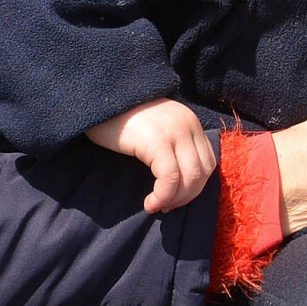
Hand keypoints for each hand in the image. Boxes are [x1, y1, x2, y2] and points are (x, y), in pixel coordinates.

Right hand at [87, 99, 215, 212]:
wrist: (98, 99)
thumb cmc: (120, 119)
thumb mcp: (156, 129)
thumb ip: (172, 146)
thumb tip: (180, 182)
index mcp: (190, 122)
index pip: (208, 162)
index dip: (195, 187)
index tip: (174, 198)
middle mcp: (188, 125)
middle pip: (203, 172)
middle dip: (187, 197)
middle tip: (166, 206)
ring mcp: (175, 131)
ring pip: (191, 178)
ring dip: (176, 200)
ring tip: (157, 205)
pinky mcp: (158, 141)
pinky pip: (170, 178)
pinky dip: (163, 196)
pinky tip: (150, 203)